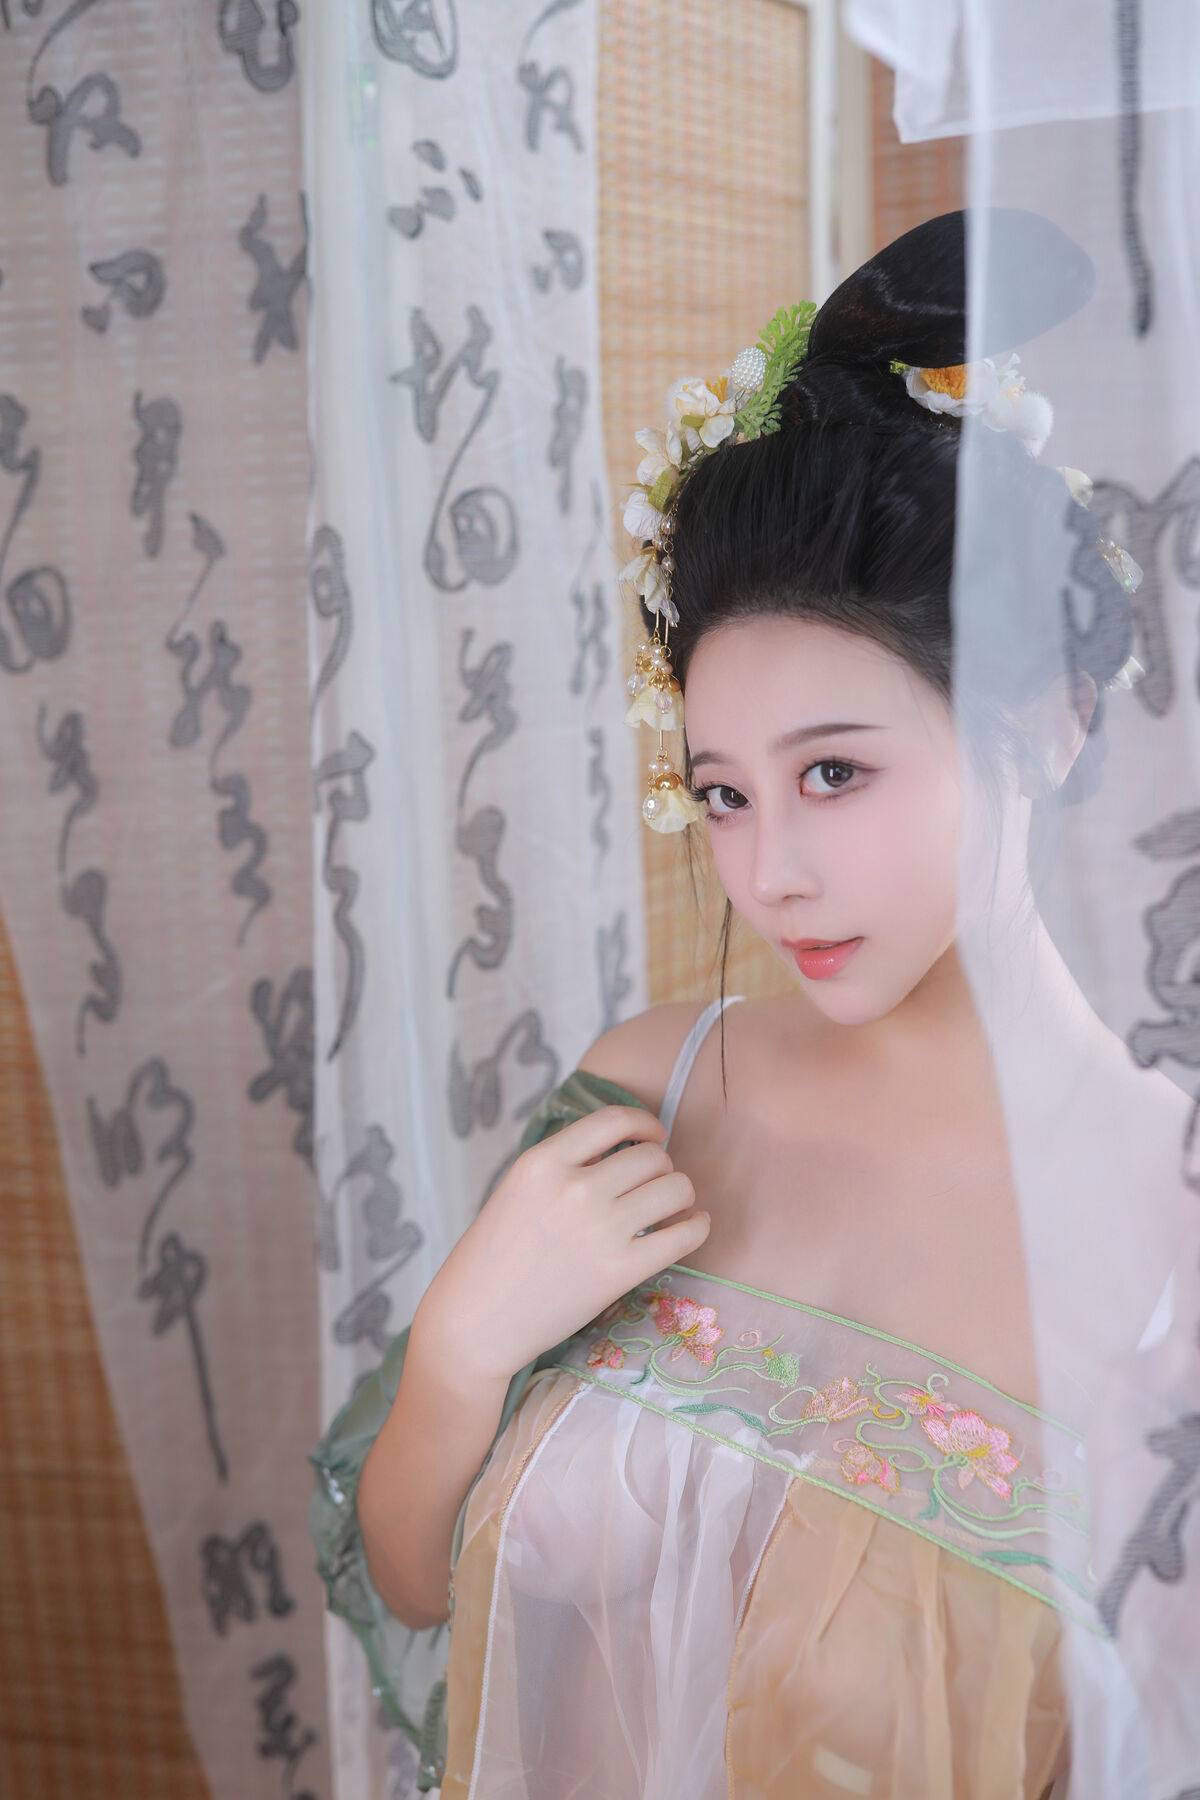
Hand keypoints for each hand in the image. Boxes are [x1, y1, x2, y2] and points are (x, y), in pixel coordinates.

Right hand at [412, 1106, 709, 1384]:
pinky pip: (683, 1235)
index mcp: (543, 1161)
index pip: (614, 1119)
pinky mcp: (620, 1270)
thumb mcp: (519, 1188)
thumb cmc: (494, 1255)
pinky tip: (693, 1225)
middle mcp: (574, 1188)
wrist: (478, 1321)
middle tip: (651, 1185)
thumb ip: (566, 1164)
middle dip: (660, 1166)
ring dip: (680, 1194)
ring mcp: (600, 1229)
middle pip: (652, 1156)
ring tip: (670, 1206)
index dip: (644, 1123)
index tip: (653, 1136)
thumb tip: (625, 1147)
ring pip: (675, 1188)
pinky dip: (697, 1226)